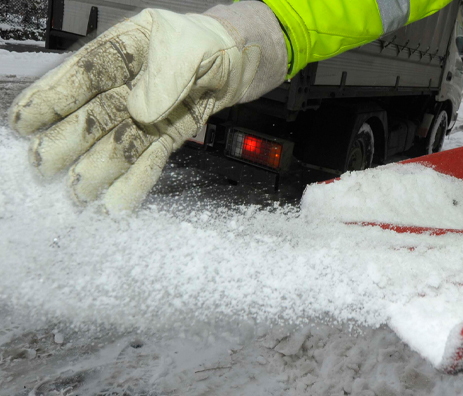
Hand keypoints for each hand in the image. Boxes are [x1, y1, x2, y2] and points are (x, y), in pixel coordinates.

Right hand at [8, 2, 286, 212]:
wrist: (242, 59)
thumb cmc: (211, 42)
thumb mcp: (189, 46)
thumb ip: (165, 75)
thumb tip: (140, 110)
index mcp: (126, 50)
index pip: (83, 74)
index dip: (52, 97)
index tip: (24, 121)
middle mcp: (131, 83)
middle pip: (94, 114)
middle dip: (68, 141)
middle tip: (44, 166)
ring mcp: (148, 111)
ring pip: (118, 141)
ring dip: (98, 169)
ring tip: (78, 194)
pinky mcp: (168, 132)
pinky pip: (149, 156)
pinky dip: (136, 179)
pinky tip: (118, 201)